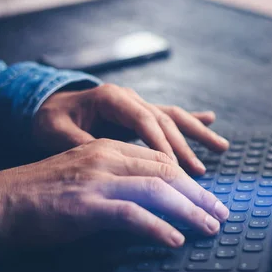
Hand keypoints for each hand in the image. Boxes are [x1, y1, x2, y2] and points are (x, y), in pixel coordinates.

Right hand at [0, 139, 229, 254]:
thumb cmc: (43, 194)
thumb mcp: (87, 175)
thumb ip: (120, 180)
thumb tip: (155, 200)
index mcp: (109, 149)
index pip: (161, 160)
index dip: (189, 180)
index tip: (206, 198)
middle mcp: (108, 158)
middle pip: (168, 172)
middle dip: (200, 194)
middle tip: (220, 212)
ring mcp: (98, 179)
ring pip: (158, 190)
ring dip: (190, 210)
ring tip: (209, 227)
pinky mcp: (87, 205)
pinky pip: (134, 214)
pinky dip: (159, 227)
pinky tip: (174, 239)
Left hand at [32, 84, 229, 173]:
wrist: (49, 105)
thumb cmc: (50, 119)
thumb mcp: (54, 131)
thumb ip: (78, 143)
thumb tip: (101, 159)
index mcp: (112, 98)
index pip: (144, 122)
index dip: (161, 145)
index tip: (175, 169)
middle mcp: (131, 98)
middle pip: (165, 121)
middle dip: (185, 146)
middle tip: (199, 173)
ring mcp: (138, 103)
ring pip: (174, 117)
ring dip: (198, 133)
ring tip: (222, 148)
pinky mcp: (141, 113)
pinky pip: (171, 116)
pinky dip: (192, 120)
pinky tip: (211, 121)